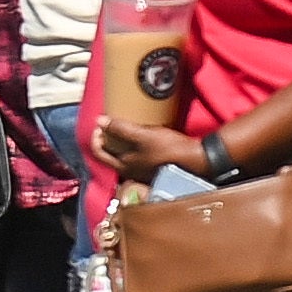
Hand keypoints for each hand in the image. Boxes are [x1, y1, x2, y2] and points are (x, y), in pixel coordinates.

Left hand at [93, 114, 208, 179]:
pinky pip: (136, 154)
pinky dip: (133, 144)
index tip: (100, 123)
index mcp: (123, 166)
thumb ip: (120, 129)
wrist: (196, 160)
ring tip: (123, 125)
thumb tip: (99, 121)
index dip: (95, 136)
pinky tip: (141, 134)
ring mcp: (142, 170)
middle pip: (109, 154)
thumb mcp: (143, 136)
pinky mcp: (153, 166)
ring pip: (123, 154)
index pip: (98, 153)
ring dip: (119, 141)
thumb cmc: (168, 149)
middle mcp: (130, 171)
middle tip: (110, 122)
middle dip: (106, 137)